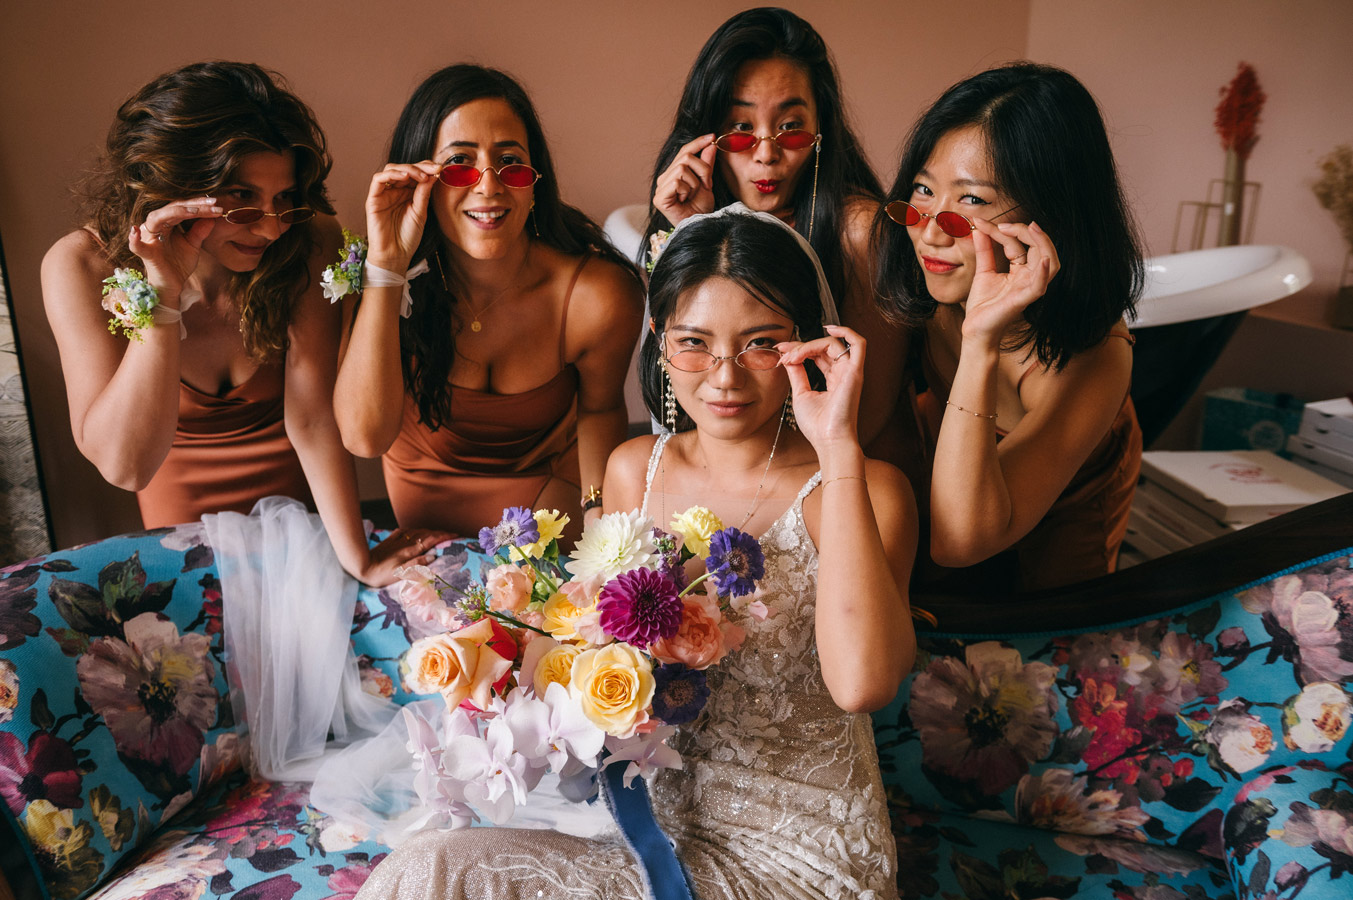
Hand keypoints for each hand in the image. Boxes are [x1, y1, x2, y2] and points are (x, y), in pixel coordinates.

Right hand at [128, 197, 221, 301]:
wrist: (173, 285)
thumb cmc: (179, 262)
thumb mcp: (193, 245)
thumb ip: (200, 231)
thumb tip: (212, 217)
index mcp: (166, 222)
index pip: (182, 207)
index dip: (199, 205)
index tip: (216, 204)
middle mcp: (155, 226)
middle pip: (172, 209)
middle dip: (192, 205)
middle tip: (212, 204)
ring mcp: (149, 239)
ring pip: (157, 219)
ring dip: (175, 213)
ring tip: (194, 211)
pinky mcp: (147, 254)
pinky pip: (137, 246)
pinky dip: (134, 239)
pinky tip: (134, 230)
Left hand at [356, 527, 455, 586]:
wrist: (362, 566)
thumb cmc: (381, 574)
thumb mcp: (401, 573)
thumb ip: (417, 564)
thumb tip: (433, 556)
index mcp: (410, 551)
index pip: (431, 540)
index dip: (444, 537)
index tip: (455, 535)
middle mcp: (406, 543)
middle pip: (426, 534)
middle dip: (440, 533)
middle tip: (451, 534)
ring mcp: (397, 540)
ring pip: (417, 531)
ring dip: (429, 531)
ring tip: (437, 533)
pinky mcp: (390, 540)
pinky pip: (405, 531)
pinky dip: (414, 530)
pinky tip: (415, 531)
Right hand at [365, 162, 440, 271]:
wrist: (396, 255)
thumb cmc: (408, 237)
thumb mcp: (421, 212)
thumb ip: (424, 193)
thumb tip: (432, 174)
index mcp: (408, 193)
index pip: (416, 173)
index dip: (427, 168)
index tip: (440, 168)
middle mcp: (395, 190)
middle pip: (405, 168)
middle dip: (420, 166)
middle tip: (433, 169)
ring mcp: (383, 193)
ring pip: (391, 170)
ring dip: (407, 169)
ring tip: (421, 175)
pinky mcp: (373, 199)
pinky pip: (378, 180)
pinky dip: (391, 174)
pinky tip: (404, 176)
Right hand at [653, 135, 717, 226]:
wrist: (700, 225)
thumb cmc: (701, 208)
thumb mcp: (707, 182)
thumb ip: (707, 164)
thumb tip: (710, 144)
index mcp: (674, 173)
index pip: (684, 151)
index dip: (698, 142)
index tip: (712, 136)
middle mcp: (665, 178)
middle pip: (685, 157)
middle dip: (702, 169)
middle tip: (706, 185)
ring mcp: (660, 187)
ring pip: (682, 168)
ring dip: (694, 183)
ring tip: (693, 195)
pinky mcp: (659, 197)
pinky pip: (677, 181)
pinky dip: (686, 190)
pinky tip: (685, 200)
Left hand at [777, 324, 864, 452]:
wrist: (829, 442)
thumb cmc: (818, 425)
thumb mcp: (801, 394)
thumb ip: (797, 374)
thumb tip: (787, 357)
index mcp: (833, 379)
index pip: (817, 354)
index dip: (798, 349)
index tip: (780, 352)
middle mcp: (844, 373)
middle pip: (822, 347)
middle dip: (799, 346)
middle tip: (782, 352)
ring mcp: (851, 372)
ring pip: (832, 343)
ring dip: (809, 345)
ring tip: (793, 355)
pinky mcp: (855, 373)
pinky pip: (858, 344)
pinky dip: (846, 331)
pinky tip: (829, 328)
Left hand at [962, 219, 1059, 345]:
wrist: (975, 329)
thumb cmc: (983, 305)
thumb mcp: (983, 271)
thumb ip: (984, 250)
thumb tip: (979, 228)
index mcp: (1022, 271)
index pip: (1020, 244)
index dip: (1004, 231)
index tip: (982, 223)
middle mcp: (1030, 278)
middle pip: (1040, 248)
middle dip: (1025, 231)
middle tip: (1004, 224)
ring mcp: (1030, 288)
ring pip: (1050, 262)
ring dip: (1043, 243)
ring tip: (1032, 227)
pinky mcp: (1024, 300)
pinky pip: (1041, 285)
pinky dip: (1044, 272)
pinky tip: (1042, 260)